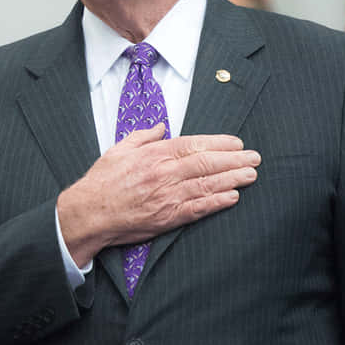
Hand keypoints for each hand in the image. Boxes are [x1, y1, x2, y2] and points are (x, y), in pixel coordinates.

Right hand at [57, 123, 259, 265]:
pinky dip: (217, 202)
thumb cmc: (102, 182)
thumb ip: (143, 137)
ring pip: (207, 185)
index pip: (193, 144)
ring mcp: (167, 196)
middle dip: (235, 160)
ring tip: (252, 175)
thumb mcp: (118, 150)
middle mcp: (163, 173)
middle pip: (207, 163)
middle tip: (254, 157)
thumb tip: (161, 127)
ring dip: (233, 179)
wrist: (89, 213)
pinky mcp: (167, 217)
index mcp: (153, 154)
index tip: (237, 143)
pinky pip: (198, 209)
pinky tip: (233, 197)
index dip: (219, 143)